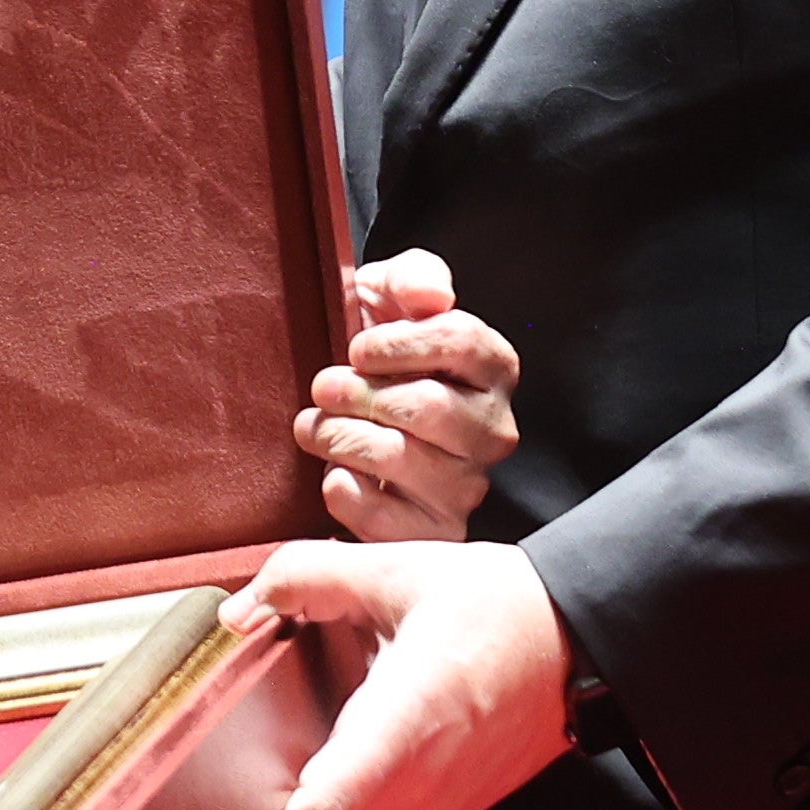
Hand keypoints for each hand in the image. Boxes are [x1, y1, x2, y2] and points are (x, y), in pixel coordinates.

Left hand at [231, 537, 577, 809]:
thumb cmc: (496, 608)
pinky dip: (346, 776)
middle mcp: (416, 788)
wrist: (579, 645)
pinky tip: (358, 720)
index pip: (316, 808)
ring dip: (309, 772)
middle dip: (264, 773)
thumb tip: (237, 612)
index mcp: (405, 723)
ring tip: (318, 707)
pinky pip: (365, 809)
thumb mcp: (396, 571)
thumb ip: (303, 577)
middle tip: (245, 717)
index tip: (202, 801)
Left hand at [296, 250, 517, 540]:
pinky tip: (335, 471)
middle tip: (324, 386)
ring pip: (400, 460)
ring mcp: (467, 486)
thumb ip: (414, 278)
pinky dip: (343, 490)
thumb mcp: (394, 292)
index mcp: (494, 367)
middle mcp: (493, 431)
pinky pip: (383, 517)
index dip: (398, 344)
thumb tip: (429, 296)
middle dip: (360, 394)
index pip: (460, 343)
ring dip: (339, 437)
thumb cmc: (382, 349)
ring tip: (314, 425)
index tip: (358, 349)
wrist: (357, 412)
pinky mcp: (433, 532)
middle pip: (430, 408)